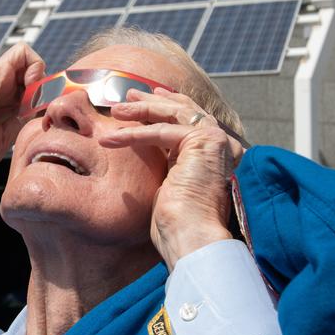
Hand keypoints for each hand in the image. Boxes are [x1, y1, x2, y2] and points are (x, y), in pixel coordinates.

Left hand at [100, 89, 242, 265]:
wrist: (192, 239)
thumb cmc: (178, 225)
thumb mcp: (171, 185)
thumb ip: (170, 165)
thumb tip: (156, 157)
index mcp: (217, 154)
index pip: (191, 120)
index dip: (170, 106)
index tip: (149, 98)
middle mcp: (223, 145)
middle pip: (184, 110)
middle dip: (154, 101)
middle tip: (128, 95)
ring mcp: (216, 141)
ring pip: (173, 114)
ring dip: (141, 110)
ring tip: (115, 111)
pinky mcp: (204, 142)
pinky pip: (162, 131)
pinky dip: (134, 134)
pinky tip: (111, 139)